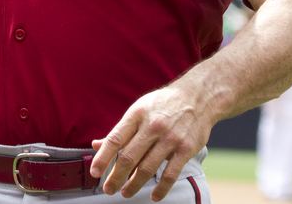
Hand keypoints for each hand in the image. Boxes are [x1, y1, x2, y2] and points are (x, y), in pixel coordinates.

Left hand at [90, 84, 212, 200]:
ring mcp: (170, 138)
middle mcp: (152, 126)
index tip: (94, 172)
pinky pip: (170, 174)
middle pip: (129, 157)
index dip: (102, 157)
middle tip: (108, 189)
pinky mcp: (186, 149)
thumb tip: (96, 145)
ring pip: (147, 168)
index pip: (115, 139)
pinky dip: (161, 189)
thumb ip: (120, 130)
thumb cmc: (162, 105)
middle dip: (115, 177)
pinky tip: (154, 196)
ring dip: (133, 185)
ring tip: (125, 193)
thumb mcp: (139, 110)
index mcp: (137, 115)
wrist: (197, 97)